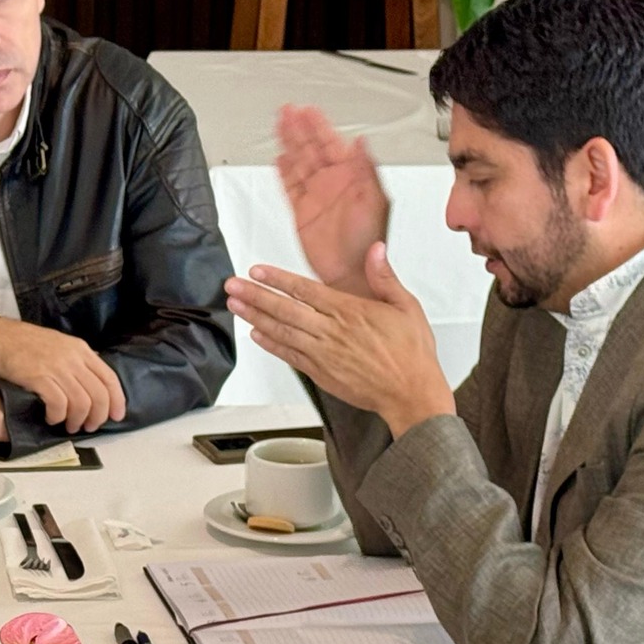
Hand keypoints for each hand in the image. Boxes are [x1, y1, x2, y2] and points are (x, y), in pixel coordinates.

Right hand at [0, 317, 124, 434]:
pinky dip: (58, 416)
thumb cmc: (25, 344)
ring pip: (81, 402)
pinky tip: (51, 417)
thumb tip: (93, 380)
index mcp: (81, 350)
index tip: (115, 417)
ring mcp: (56, 367)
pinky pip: (59, 404)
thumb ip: (77, 361)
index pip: (109, 378)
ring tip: (68, 426)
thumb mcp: (59, 345)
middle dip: (97, 417)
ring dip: (77, 420)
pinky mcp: (38, 377)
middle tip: (88, 427)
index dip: (117, 401)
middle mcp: (72, 358)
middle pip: (98, 395)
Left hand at [225, 245, 453, 435]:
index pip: (305, 290)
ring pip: (282, 331)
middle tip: (232, 285)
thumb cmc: (411, 353)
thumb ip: (385, 278)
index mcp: (350, 311)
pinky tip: (255, 334)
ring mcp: (323, 354)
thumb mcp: (406, 307)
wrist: (411, 394)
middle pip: (284, 309)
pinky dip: (271, 345)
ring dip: (255, 317)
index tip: (256, 271)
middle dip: (255, 295)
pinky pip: (289, 356)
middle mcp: (331, 332)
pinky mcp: (321, 373)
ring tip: (235, 305)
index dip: (277, 279)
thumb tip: (376, 250)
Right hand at [276, 104, 390, 293]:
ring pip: (298, 162)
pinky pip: (289, 186)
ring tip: (279, 125)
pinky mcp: (302, 212)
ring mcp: (316, 196)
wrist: (353, 273)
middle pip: (311, 148)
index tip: (308, 111)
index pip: (331, 143)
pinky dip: (283, 172)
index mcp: (352, 177)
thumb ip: (367, 169)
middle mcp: (332, 183)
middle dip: (298, 128)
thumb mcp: (376, 201)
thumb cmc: (369, 242)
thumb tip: (361, 142)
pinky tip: (279, 158)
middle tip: (287, 111)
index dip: (319, 126)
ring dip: (289, 143)